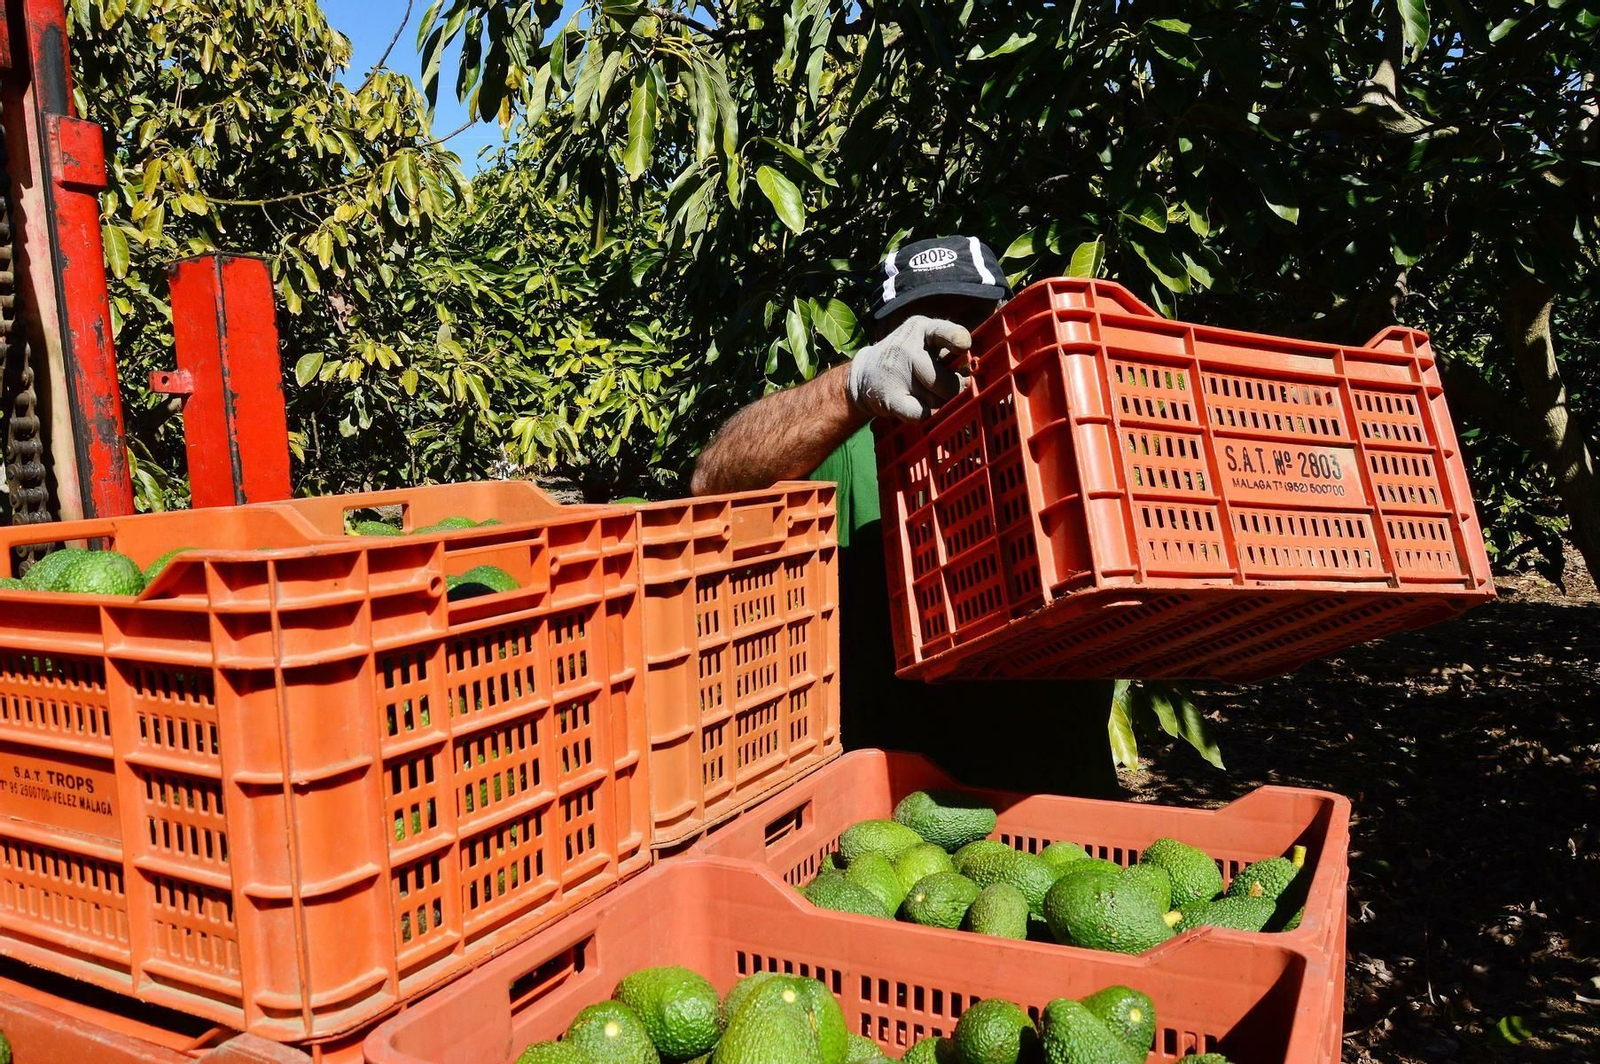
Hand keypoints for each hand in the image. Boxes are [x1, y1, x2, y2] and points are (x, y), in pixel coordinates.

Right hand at [845, 315, 971, 421]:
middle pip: (948, 382)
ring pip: (938, 402)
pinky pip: (922, 414)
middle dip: (950, 390)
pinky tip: (912, 404)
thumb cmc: (906, 358)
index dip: (957, 339)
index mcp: (921, 329)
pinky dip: (923, 414)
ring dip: (936, 403)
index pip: (943, 332)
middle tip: (938, 386)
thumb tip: (968, 381)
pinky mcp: (889, 397)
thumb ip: (949, 353)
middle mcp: (907, 347)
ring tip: (920, 391)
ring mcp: (896, 372)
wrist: (864, 374)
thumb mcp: (924, 341)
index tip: (964, 345)